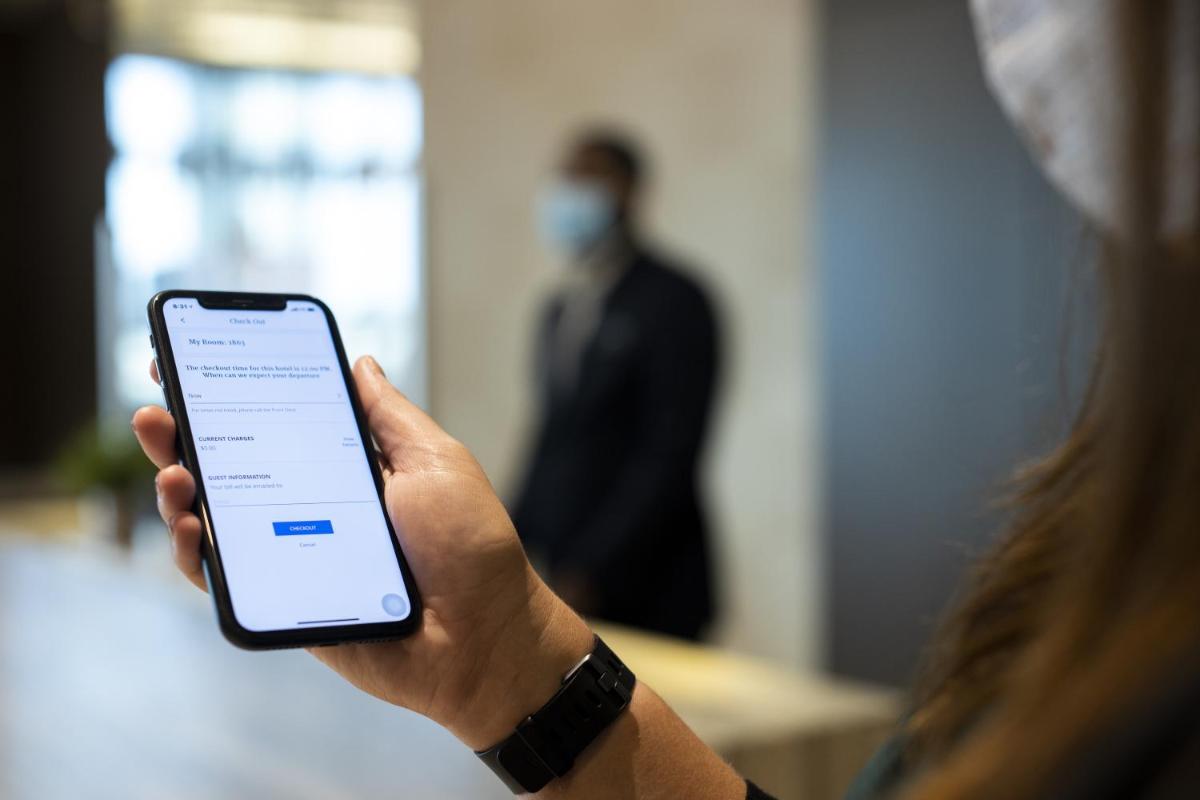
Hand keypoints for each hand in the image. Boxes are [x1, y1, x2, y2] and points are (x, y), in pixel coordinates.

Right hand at [132, 355, 592, 749]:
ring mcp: (294, 552)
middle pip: (236, 464)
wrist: (484, 638)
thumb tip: (360, 363)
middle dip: (188, 433)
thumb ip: (389, 417)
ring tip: (173, 469)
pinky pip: (225, 576)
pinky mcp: (283, 600)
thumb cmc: (470, 546)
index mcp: (350, 467)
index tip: (194, 359)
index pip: (280, 421)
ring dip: (180, 488)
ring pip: (218, 518)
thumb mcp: (435, 462)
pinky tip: (189, 524)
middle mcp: (314, 504)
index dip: (236, 393)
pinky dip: (194, 551)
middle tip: (156, 410)